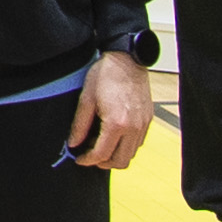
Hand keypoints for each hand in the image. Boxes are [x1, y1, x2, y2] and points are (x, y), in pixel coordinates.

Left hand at [61, 51, 158, 173]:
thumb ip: (80, 125)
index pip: (102, 154)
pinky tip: (114, 135)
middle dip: (103, 163)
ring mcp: (143, 124)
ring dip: (116, 155)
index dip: (88, 160)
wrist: (127, 58)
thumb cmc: (107, 74)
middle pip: (121, 161)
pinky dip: (126, 145)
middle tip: (91, 155)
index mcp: (117, 123)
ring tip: (101, 143)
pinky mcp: (148, 119)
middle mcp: (134, 127)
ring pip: (132, 154)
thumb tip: (73, 142)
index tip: (80, 158)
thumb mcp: (86, 99)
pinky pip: (139, 142)